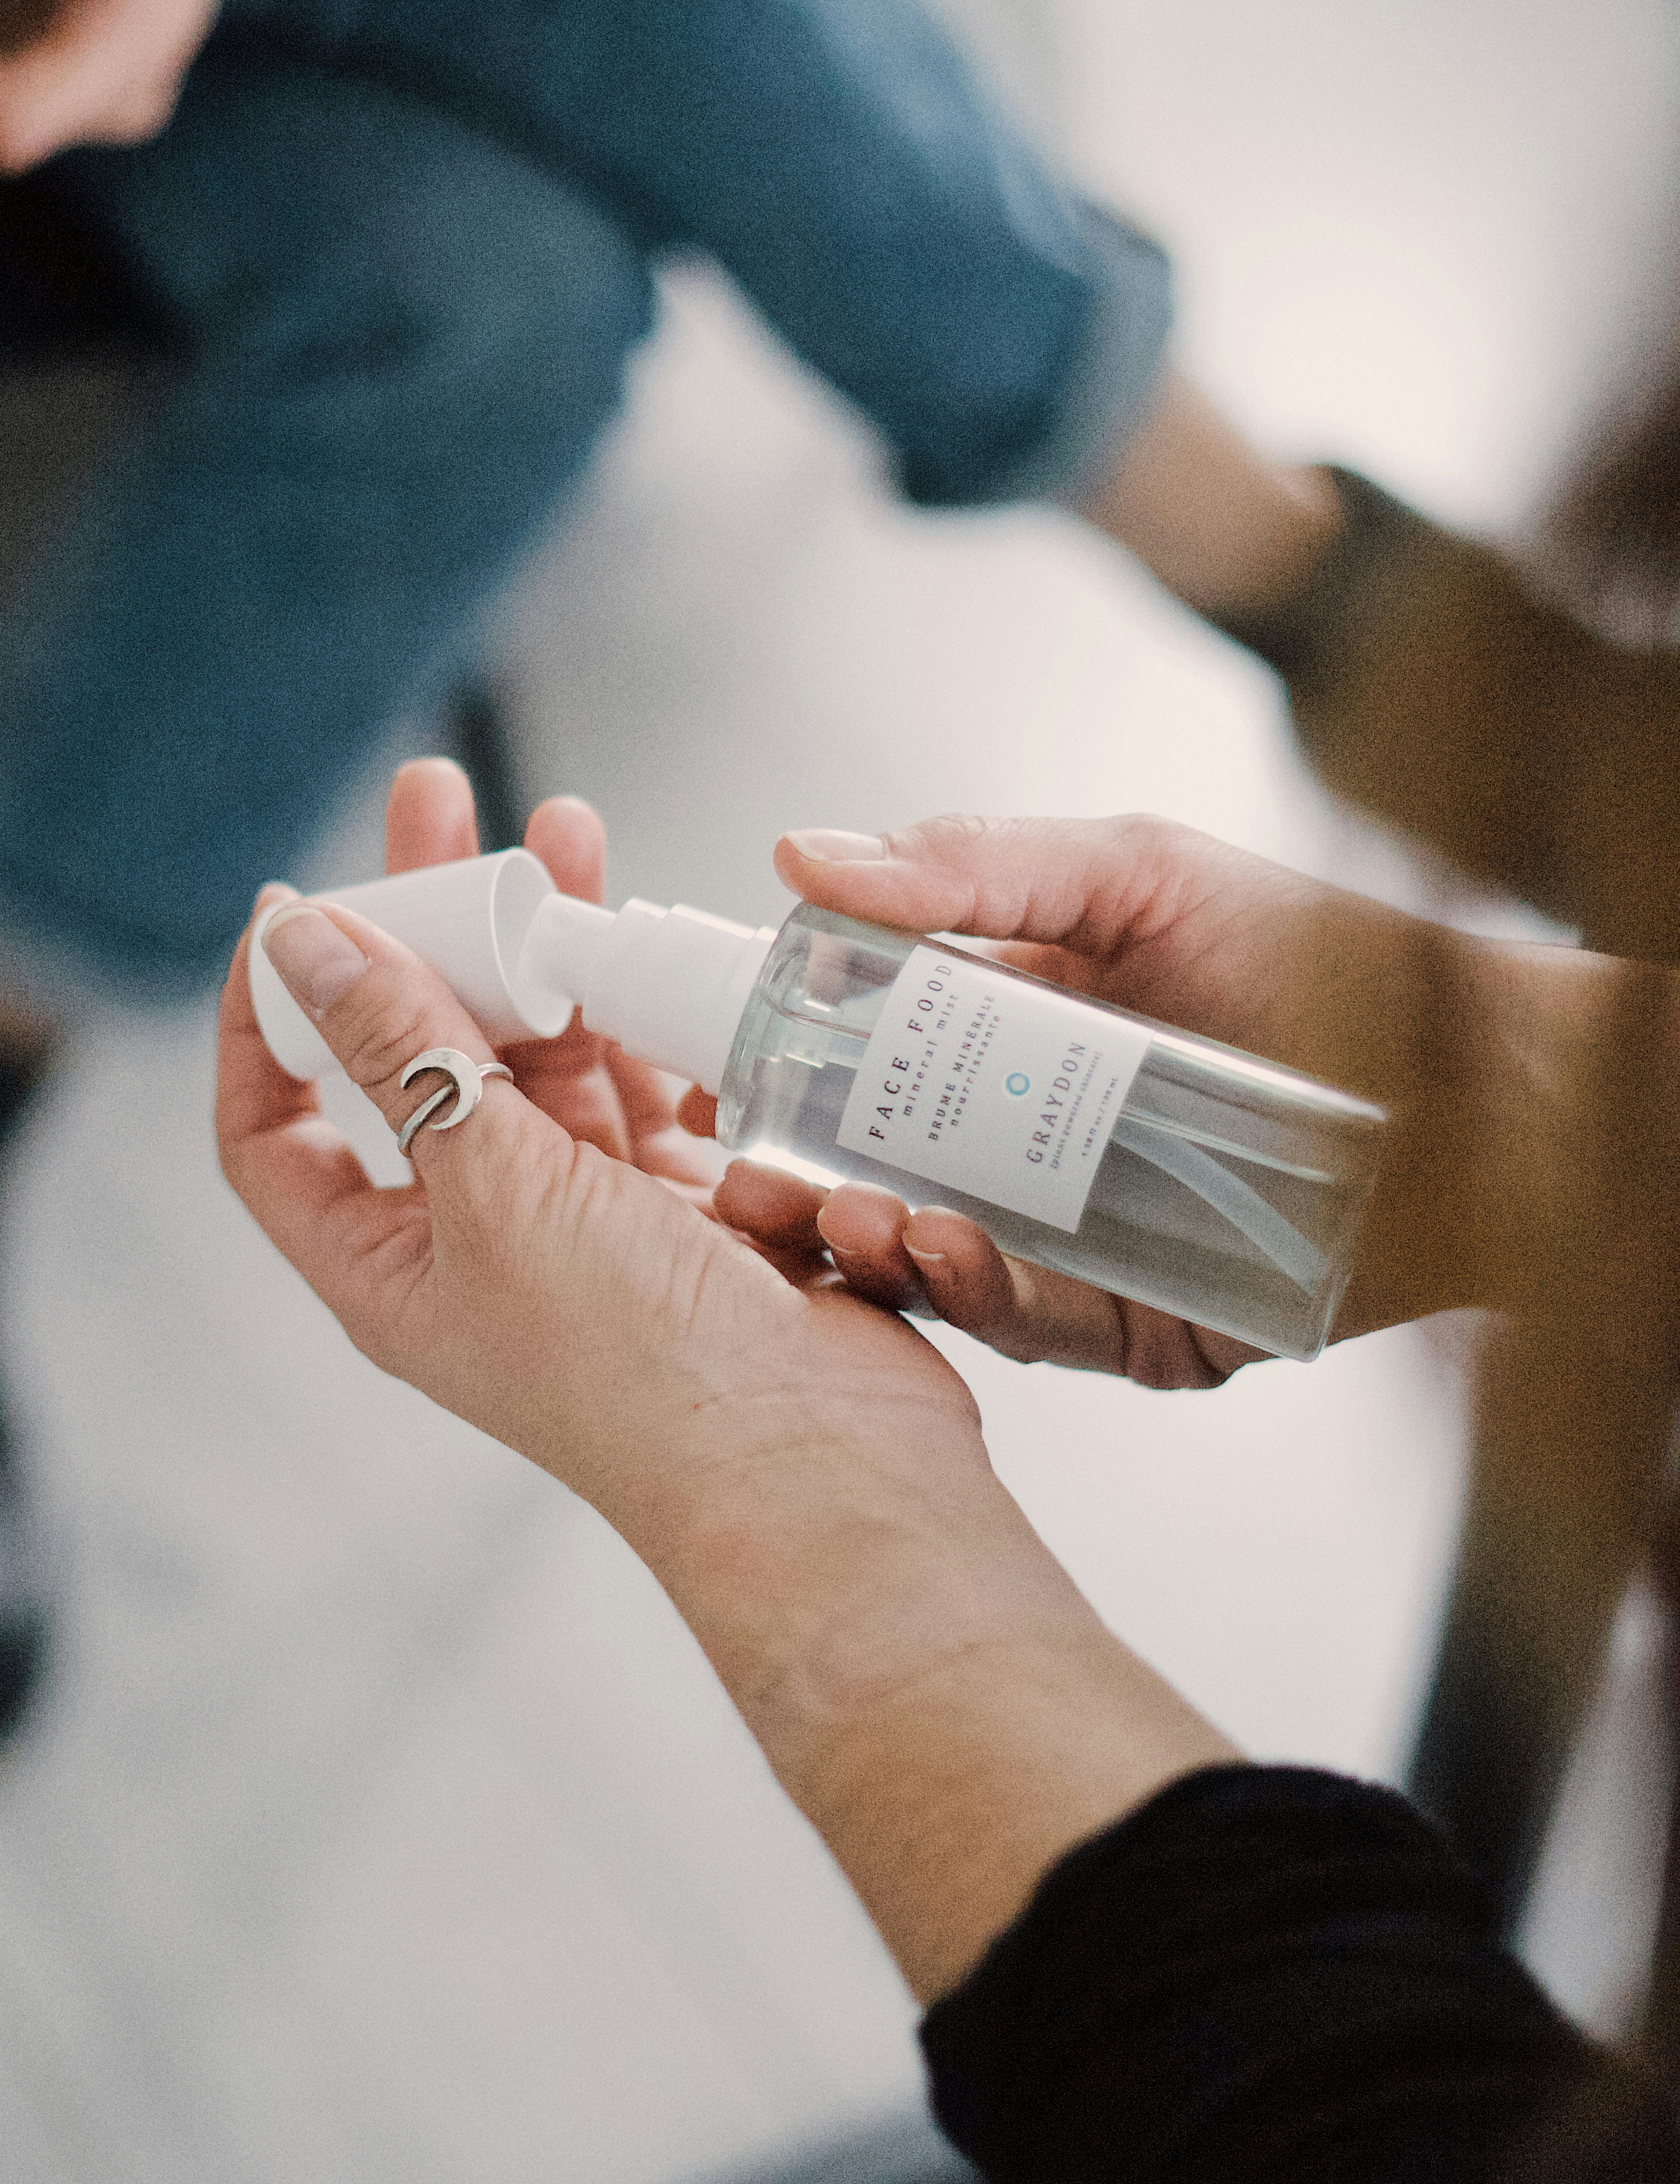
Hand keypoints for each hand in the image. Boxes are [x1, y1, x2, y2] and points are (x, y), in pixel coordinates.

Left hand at [219, 759, 985, 1573]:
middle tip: (440, 798)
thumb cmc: (637, 1365)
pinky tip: (645, 931)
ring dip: (541, 945)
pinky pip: (643, 1080)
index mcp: (390, 1265)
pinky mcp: (687, 1204)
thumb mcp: (490, 1185)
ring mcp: (587, 1222)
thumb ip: (402, 1048)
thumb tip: (303, 940)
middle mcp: (478, 1241)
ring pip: (540, 1052)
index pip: (276, 1133)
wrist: (818, 1468)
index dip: (264, 1023)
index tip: (290, 911)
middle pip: (417, 1057)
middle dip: (425, 930)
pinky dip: (638, 1009)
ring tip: (559, 833)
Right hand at [715, 810, 1554, 1378]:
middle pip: (868, 1177)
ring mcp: (1070, 1246)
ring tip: (844, 1211)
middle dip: (792, 1184)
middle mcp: (1022, 1155)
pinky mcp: (1133, 1328)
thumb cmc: (1314, 957)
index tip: (711, 1079)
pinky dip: (975, 1296)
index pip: (854, 1069)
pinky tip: (944, 1251)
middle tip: (743, 1174)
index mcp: (1003, 1046)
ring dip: (868, 1245)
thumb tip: (806, 855)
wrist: (1472, 1078)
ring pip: (930, 1264)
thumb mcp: (1131, 875)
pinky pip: (1030, 1328)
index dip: (776, 1079)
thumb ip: (973, 868)